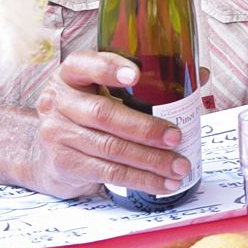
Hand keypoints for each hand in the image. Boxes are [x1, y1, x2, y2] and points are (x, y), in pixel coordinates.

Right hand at [27, 51, 190, 198]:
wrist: (49, 152)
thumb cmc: (90, 112)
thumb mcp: (105, 90)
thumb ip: (145, 81)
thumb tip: (199, 74)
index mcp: (71, 74)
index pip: (85, 64)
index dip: (109, 68)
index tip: (136, 75)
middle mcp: (58, 102)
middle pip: (104, 114)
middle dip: (145, 128)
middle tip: (176, 137)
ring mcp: (57, 134)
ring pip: (111, 148)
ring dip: (150, 160)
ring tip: (179, 166)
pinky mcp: (65, 163)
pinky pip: (108, 172)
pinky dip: (141, 179)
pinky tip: (163, 183)